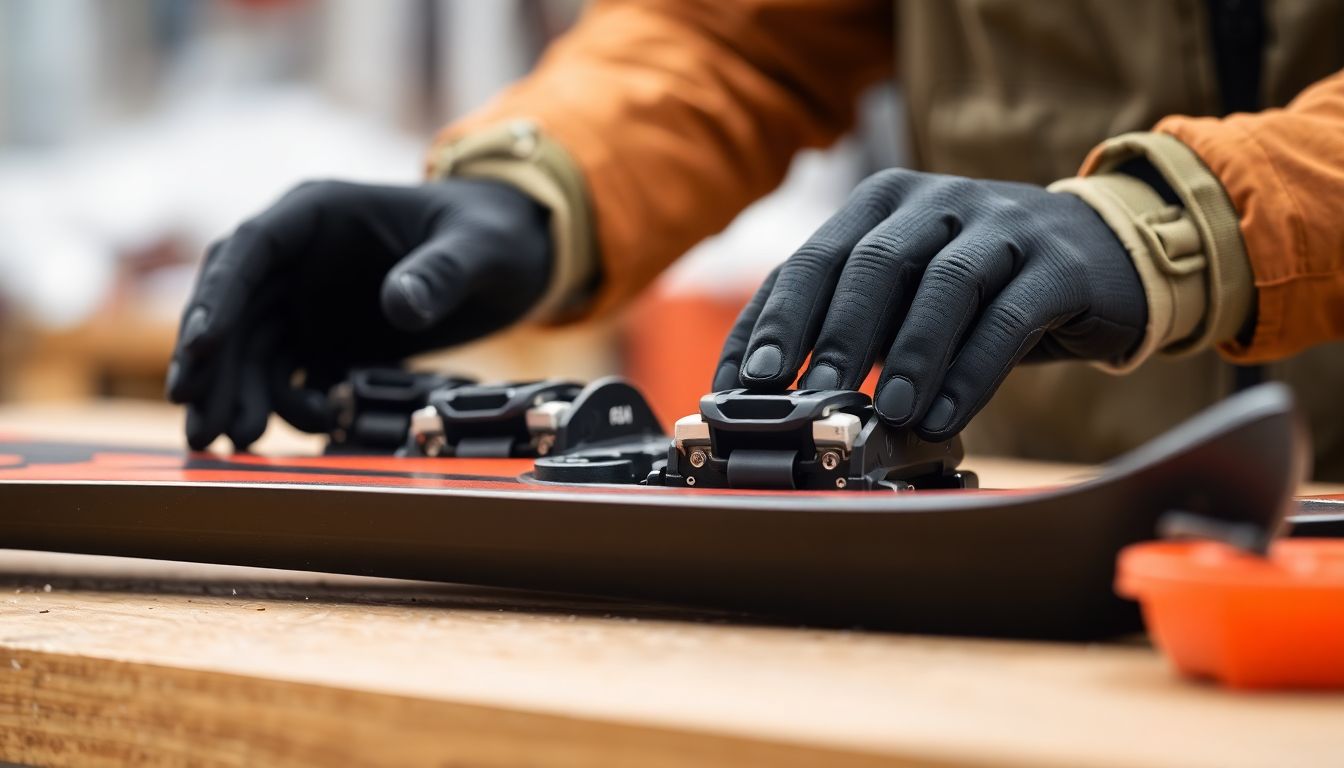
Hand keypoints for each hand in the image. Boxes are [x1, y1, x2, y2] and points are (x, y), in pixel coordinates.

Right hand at [166, 178, 550, 449]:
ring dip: (237, 395)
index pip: (249, 250)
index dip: (218, 298)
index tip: (201, 349)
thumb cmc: (496, 233)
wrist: (517, 256)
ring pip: (253, 350)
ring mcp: (309, 302)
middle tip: (197, 420)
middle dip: (211, 365)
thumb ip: (441, 271)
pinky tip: (304, 431)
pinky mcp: (329, 341)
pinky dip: (285, 405)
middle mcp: (300, 258)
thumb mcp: (480, 248)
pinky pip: (291, 376)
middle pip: (235, 308)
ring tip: (234, 444)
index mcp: (318, 213)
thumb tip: (400, 304)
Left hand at [714, 169, 1146, 439]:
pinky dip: (971, 372)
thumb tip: (770, 392)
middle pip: (872, 262)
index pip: (812, 259)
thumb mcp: (903, 296)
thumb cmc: (977, 287)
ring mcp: (1001, 224)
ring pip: (944, 284)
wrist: (1102, 255)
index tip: (749, 381)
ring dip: (909, 354)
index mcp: (882, 203)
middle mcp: (936, 201)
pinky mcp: (1059, 263)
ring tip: (887, 412)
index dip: (775, 321)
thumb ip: (846, 327)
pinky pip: (1007, 316)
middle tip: (810, 396)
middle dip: (834, 335)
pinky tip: (945, 415)